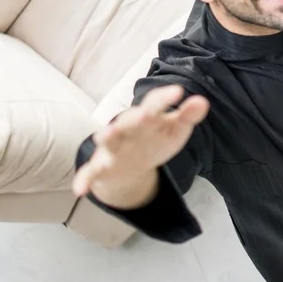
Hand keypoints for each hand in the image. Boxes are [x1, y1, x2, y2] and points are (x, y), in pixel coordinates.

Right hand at [72, 84, 209, 198]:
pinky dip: (84, 180)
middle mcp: (127, 129)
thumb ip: (188, 116)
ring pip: (109, 142)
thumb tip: (202, 102)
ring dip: (108, 138)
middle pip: (130, 121)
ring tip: (106, 135)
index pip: (155, 104)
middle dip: (136, 117)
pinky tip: (80, 189)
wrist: (131, 163)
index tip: (179, 92)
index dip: (165, 98)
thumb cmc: (154, 139)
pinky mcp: (101, 166)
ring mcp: (113, 147)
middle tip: (146, 113)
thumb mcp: (174, 129)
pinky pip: (91, 172)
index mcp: (147, 117)